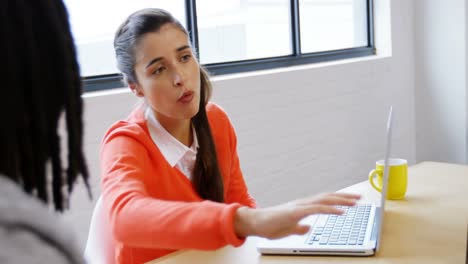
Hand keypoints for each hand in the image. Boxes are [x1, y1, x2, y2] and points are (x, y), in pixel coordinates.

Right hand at [234, 192, 359, 238]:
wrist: (255, 223)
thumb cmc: (270, 225)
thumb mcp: (289, 228)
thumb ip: (299, 227)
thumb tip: (308, 227)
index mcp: (302, 207)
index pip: (324, 200)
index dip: (338, 199)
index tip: (351, 201)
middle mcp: (303, 203)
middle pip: (328, 197)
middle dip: (345, 197)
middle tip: (359, 197)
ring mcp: (300, 206)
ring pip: (324, 200)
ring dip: (341, 200)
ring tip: (354, 202)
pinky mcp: (296, 212)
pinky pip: (317, 209)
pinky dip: (330, 209)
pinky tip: (340, 211)